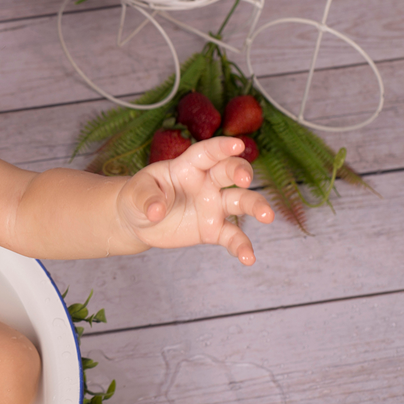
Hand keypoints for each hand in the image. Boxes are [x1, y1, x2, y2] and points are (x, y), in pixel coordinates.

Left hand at [119, 136, 274, 264]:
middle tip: (245, 180)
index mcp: (187, 167)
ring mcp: (212, 205)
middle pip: (229, 172)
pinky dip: (241, 246)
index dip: (221, 147)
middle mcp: (206, 183)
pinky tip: (248, 258)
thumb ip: (147, 198)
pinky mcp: (213, 229)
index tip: (237, 144)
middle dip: (241, 172)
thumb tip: (157, 211)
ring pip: (240, 202)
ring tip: (267, 216)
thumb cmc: (138, 197)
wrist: (138, 221)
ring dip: (255, 206)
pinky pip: (232, 236)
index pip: (206, 153)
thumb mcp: (135, 193)